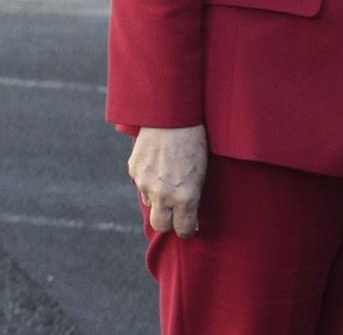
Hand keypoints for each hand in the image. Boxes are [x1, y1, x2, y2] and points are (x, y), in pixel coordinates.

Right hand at [129, 124, 205, 238]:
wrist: (173, 117)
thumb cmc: (196, 141)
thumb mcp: (202, 171)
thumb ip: (192, 194)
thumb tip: (188, 213)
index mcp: (186, 196)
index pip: (183, 229)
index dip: (188, 231)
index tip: (191, 229)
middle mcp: (164, 195)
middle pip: (161, 226)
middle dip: (169, 224)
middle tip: (178, 217)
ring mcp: (146, 184)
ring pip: (151, 204)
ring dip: (159, 201)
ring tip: (171, 183)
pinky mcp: (134, 172)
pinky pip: (141, 186)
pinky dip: (149, 183)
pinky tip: (160, 169)